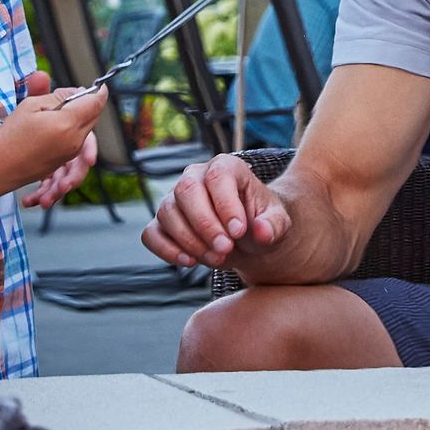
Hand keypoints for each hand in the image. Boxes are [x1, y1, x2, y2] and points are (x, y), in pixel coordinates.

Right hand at [0, 82, 106, 189]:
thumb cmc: (11, 136)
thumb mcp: (32, 105)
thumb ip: (59, 95)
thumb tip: (77, 91)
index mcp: (67, 125)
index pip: (95, 103)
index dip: (98, 91)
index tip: (99, 85)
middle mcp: (74, 141)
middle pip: (94, 116)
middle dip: (89, 103)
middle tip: (74, 94)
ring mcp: (71, 153)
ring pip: (87, 129)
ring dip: (81, 117)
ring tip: (61, 110)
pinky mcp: (65, 161)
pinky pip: (78, 142)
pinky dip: (72, 130)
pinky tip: (57, 126)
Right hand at [144, 153, 290, 271]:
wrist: (248, 239)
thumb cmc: (262, 223)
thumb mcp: (278, 223)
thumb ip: (273, 226)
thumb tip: (262, 232)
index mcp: (226, 167)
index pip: (217, 177)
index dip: (225, 205)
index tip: (238, 231)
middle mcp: (195, 176)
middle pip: (186, 190)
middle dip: (205, 224)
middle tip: (226, 248)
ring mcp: (175, 199)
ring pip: (167, 213)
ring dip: (190, 241)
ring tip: (218, 258)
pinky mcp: (163, 223)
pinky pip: (151, 234)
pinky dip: (166, 250)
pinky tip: (189, 261)